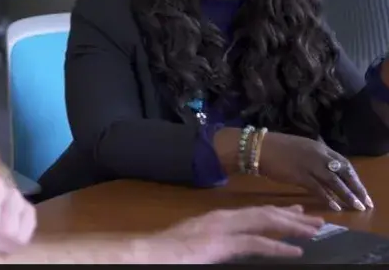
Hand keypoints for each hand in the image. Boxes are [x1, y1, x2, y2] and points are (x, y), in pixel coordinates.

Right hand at [148, 205, 323, 263]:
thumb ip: (218, 241)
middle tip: (316, 218)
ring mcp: (221, 228)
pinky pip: (254, 243)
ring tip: (314, 230)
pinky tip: (294, 251)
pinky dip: (276, 246)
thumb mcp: (198, 243)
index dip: (277, 211)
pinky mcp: (220, 243)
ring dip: (290, 225)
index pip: (252, 211)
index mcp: (216, 218)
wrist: (149, 254)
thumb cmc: (168, 251)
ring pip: (262, 221)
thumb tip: (233, 245)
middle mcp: (221, 218)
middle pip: (263, 212)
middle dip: (290, 215)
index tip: (297, 213)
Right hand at [259, 132, 372, 211]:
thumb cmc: (275, 147)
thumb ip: (313, 155)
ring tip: (356, 206)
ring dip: (347, 195)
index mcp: (318, 146)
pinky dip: (329, 199)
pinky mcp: (300, 176)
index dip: (353, 176)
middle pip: (343, 172)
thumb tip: (322, 166)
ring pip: (334, 182)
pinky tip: (335, 207)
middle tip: (364, 200)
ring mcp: (310, 165)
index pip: (344, 162)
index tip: (359, 187)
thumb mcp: (299, 147)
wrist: (258, 147)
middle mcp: (318, 155)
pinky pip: (319, 189)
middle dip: (356, 187)